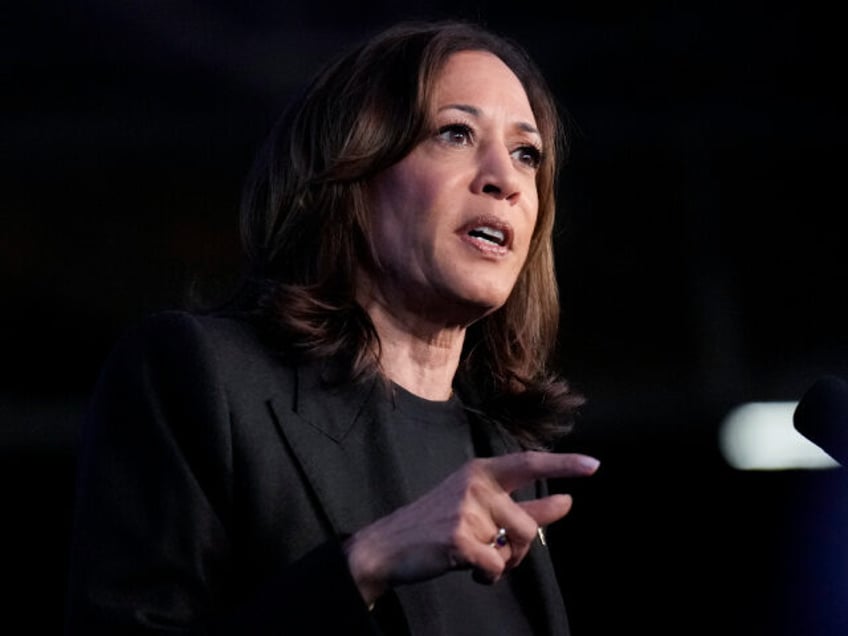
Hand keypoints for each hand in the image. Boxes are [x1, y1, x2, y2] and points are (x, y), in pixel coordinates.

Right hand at [343, 451, 599, 604]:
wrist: (388, 546)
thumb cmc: (437, 526)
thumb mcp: (479, 508)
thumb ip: (525, 506)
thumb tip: (568, 502)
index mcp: (481, 471)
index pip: (530, 463)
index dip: (564, 465)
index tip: (594, 465)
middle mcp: (475, 483)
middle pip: (527, 525)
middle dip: (519, 549)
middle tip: (494, 551)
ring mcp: (465, 510)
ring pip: (514, 547)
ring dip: (502, 563)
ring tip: (474, 557)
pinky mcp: (458, 538)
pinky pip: (495, 567)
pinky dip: (487, 576)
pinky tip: (465, 569)